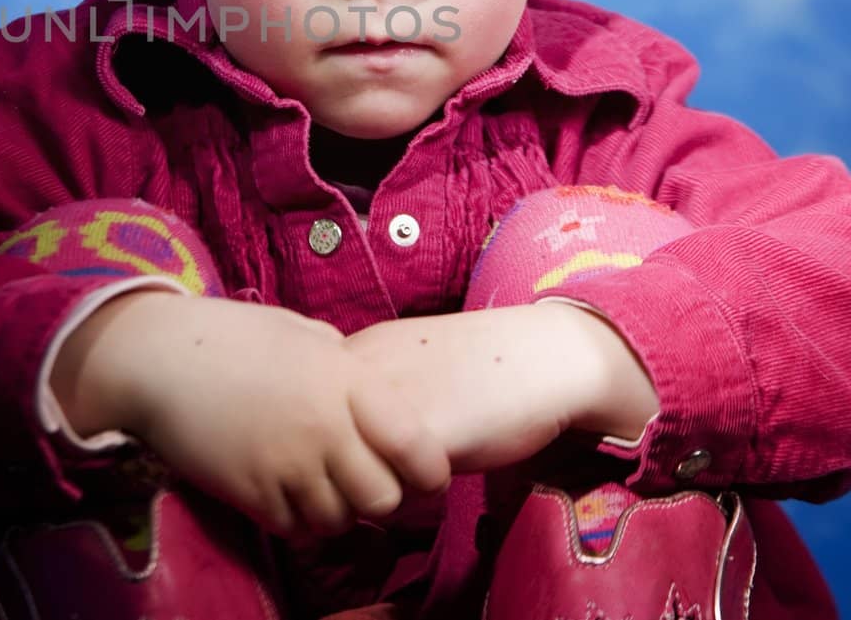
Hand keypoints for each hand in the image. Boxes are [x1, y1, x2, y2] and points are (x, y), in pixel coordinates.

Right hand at [51, 291, 450, 536]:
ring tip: (326, 487)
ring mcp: (285, 464)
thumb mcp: (303, 333)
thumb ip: (345, 366)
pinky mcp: (250, 493)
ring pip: (340, 520)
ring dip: (340, 511)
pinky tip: (289, 492)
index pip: (417, 447)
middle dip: (385, 499)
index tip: (424, 475)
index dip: (431, 472)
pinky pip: (295, 528)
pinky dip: (300, 520)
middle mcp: (322, 427)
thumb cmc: (232, 336)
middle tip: (372, 486)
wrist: (157, 359)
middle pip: (383, 497)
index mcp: (344, 380)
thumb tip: (374, 393)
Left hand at [345, 303, 642, 474]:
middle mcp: (355, 376)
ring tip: (417, 469)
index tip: (373, 443)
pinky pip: (389, 494)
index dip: (334, 447)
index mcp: (350, 354)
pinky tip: (444, 473)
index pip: (304, 421)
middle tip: (394, 464)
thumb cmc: (481, 365)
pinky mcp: (418, 438)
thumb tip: (334, 442)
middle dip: (345, 473)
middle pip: (318, 456)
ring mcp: (381, 406)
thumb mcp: (405, 363)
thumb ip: (363, 395)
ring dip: (376, 488)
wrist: (547, 357)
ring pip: (347, 482)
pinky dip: (410, 497)